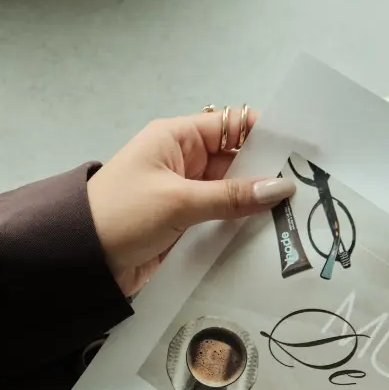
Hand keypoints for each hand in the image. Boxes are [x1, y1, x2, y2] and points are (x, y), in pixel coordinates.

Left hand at [87, 113, 297, 294]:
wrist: (79, 263)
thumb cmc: (120, 216)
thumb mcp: (177, 202)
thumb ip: (230, 197)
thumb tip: (280, 187)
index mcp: (176, 139)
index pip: (233, 126)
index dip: (267, 134)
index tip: (303, 150)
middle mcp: (183, 162)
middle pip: (237, 161)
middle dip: (268, 174)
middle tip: (310, 191)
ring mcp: (183, 195)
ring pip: (231, 194)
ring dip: (256, 205)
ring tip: (298, 216)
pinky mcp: (183, 225)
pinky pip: (219, 220)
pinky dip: (239, 227)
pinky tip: (268, 237)